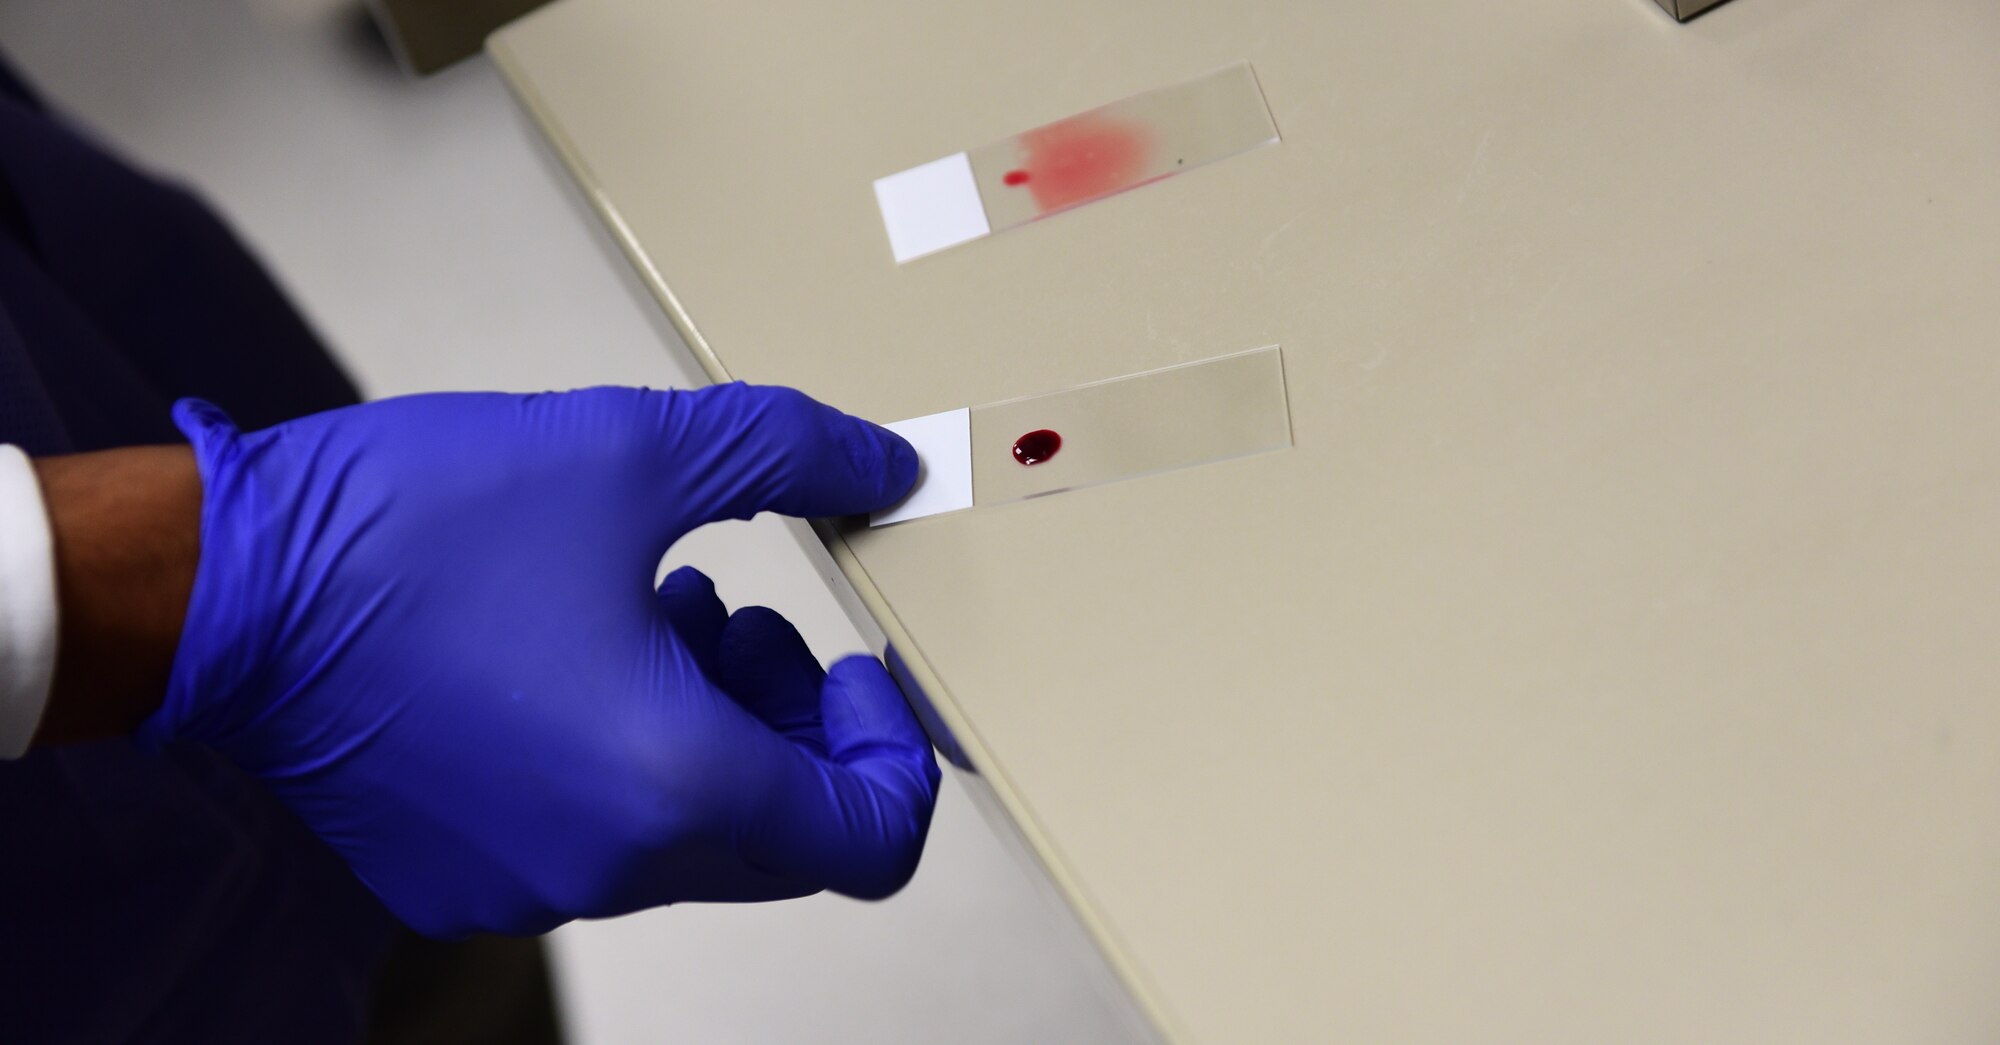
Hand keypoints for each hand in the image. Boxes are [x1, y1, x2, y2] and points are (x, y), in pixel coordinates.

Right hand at [140, 384, 940, 936]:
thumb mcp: (632, 451)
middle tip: (755, 619)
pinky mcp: (463, 878)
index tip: (855, 665)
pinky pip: (597, 842)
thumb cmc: (410, 529)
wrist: (219, 588)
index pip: (869, 836)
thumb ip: (791, 452)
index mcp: (672, 784)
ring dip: (711, 731)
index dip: (893, 750)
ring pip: (691, 836)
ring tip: (660, 612)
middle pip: (785, 837)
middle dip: (795, 726)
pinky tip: (576, 656)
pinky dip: (625, 763)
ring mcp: (529, 886)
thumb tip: (885, 464)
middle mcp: (610, 867)